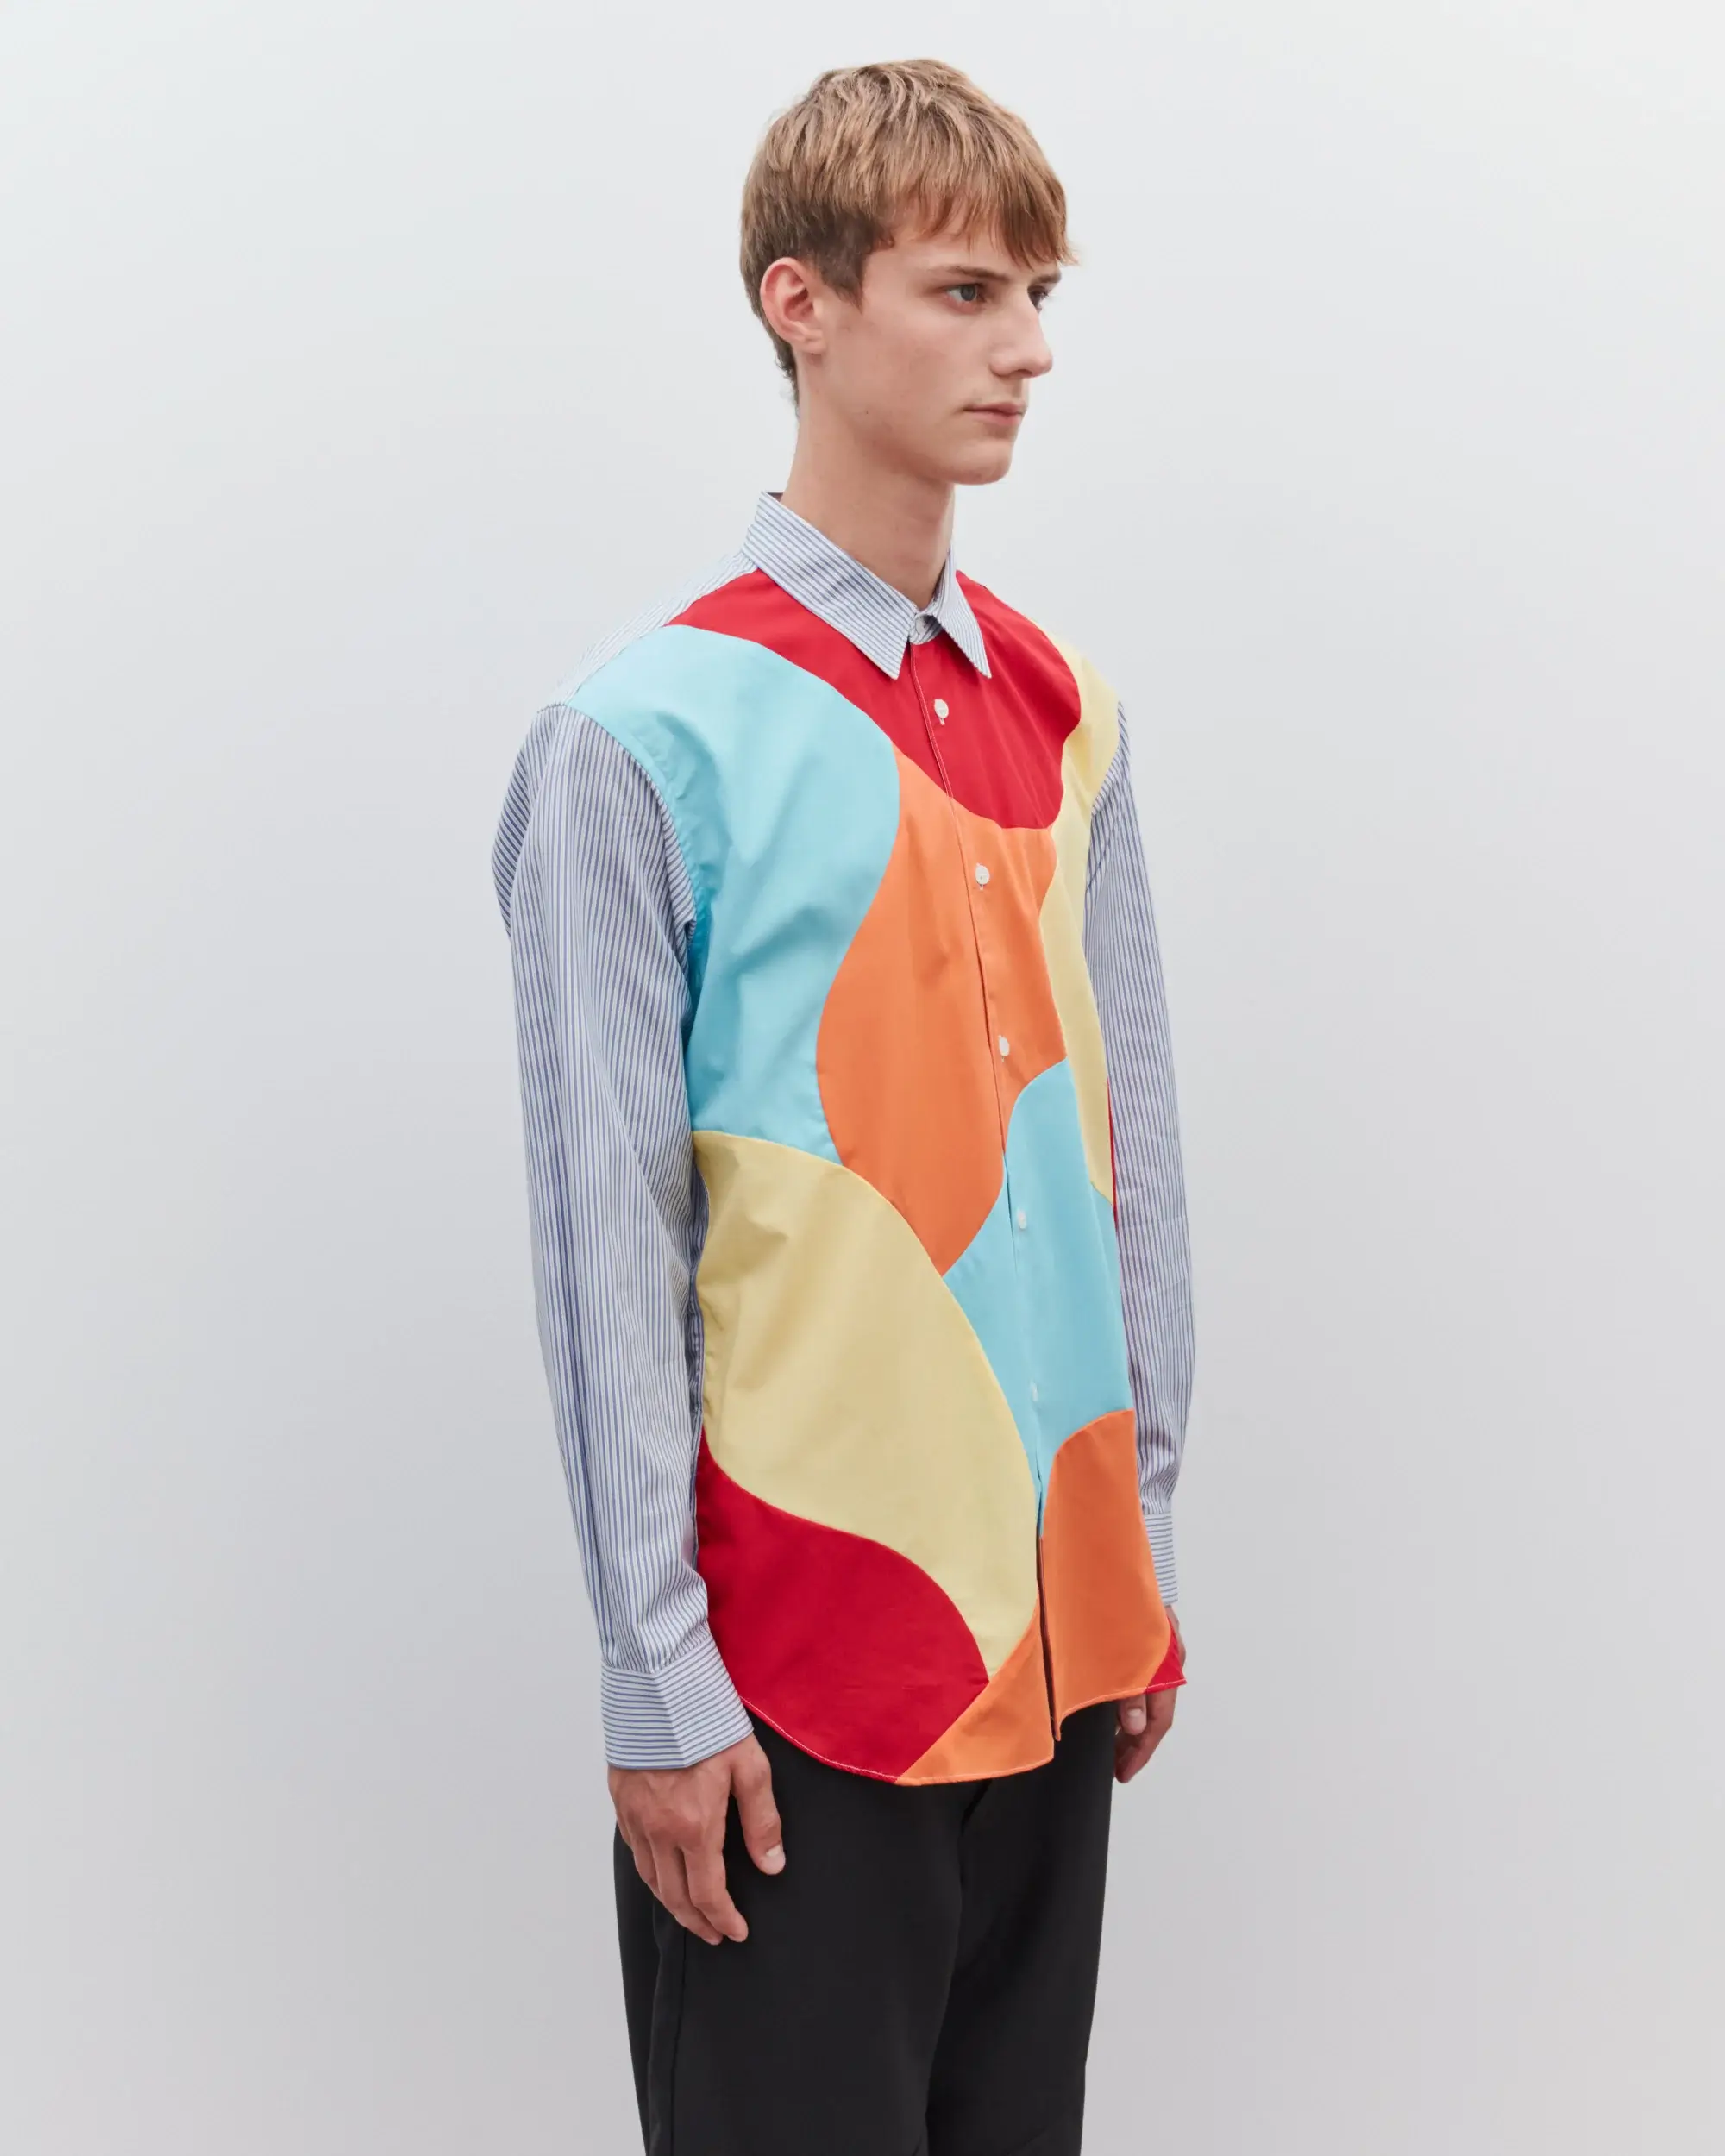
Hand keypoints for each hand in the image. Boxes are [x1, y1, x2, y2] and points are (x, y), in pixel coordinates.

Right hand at [609, 1732, 783, 1944]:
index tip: (736, 1932)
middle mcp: (659, 1830)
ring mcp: (635, 1815)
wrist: (658, 1680)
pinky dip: (649, 1871)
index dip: (723, 1919)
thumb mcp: (749, 1766)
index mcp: (694, 1826)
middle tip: (714, 1934)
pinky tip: (660, 1870)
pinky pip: (633, 1850)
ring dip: (671, 1902)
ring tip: (689, 1912)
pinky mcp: (620, 1798)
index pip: (707, 1894)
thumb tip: (772, 1865)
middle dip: (697, 1921)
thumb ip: (762, 1820)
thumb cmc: (706, 1716)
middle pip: (674, 1896)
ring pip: (649, 1878)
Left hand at [1114, 1607, 1184, 1784]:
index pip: (1158, 1720)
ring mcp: (1158, 1646)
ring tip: (1109, 1741)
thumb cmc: (1114, 1597)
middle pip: (1155, 1711)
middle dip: (1135, 1741)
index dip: (1140, 1750)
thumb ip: (1127, 1688)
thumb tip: (1134, 1725)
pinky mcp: (1145, 1635)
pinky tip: (1109, 1701)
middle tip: (1116, 1765)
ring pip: (1147, 1693)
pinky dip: (1127, 1695)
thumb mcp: (1116, 1649)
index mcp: (1165, 1663)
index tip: (1124, 1773)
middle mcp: (1167, 1657)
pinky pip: (1140, 1676)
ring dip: (1129, 1719)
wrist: (1113, 1553)